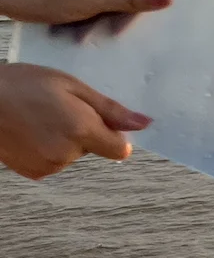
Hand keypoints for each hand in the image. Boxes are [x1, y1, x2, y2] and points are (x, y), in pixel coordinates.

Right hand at [0, 62, 151, 179]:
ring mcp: (48, 166)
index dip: (114, 134)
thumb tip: (144, 124)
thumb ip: (109, 109)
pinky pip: (54, 162)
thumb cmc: (24, 84)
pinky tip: (31, 131)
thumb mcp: (72, 86)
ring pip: (73, 154)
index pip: (120, 150)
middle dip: (86, 131)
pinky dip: (48, 149)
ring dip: (65, 140)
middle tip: (61, 108)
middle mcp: (67, 154)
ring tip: (41, 117)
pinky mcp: (33, 173)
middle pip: (95, 149)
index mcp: (82, 131)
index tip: (102, 119)